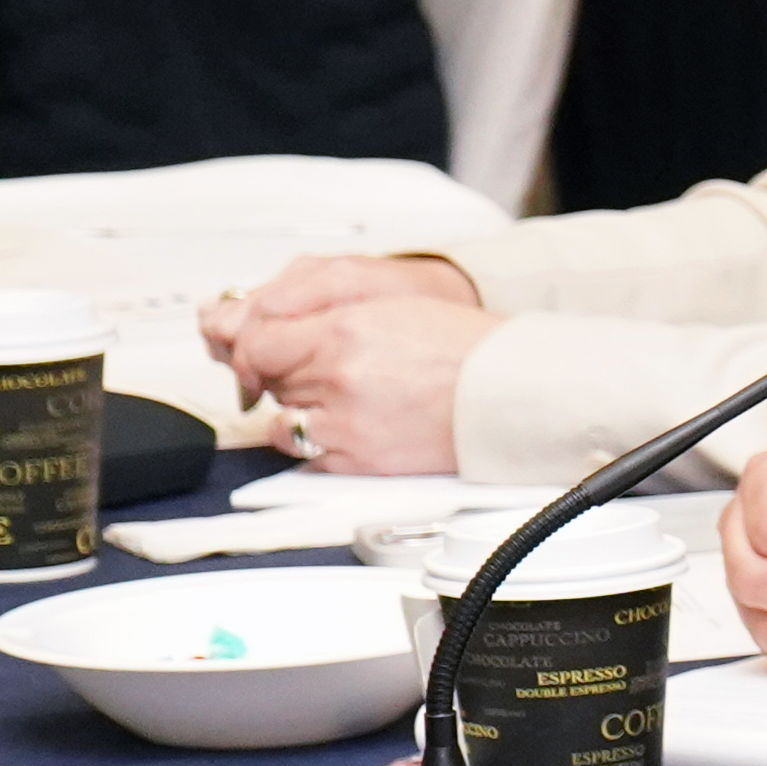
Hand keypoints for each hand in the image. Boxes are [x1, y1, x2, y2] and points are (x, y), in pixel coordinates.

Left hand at [203, 255, 497, 468]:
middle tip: (322, 370)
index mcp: (343, 328)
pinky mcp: (357, 459)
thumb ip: (325, 313)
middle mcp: (337, 374)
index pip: (259, 340)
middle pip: (270, 378)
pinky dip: (313, 441)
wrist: (509, 392)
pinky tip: (343, 426)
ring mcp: (344, 420)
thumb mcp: (389, 306)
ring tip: (340, 397)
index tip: (263, 353)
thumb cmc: (465, 349)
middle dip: (286, 373)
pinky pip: (303, 453)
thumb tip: (275, 329)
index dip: (257, 347)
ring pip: (282, 415)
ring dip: (298, 407)